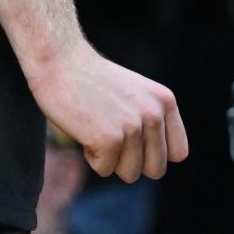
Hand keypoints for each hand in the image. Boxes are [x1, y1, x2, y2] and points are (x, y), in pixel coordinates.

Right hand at [27, 35, 187, 181]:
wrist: (56, 59)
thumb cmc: (89, 79)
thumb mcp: (134, 94)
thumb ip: (151, 121)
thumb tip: (156, 165)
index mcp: (165, 102)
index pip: (177, 153)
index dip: (151, 152)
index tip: (129, 134)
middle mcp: (154, 114)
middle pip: (155, 170)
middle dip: (130, 160)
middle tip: (108, 130)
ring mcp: (132, 127)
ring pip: (130, 174)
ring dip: (108, 157)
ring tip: (94, 124)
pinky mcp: (109, 139)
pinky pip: (104, 170)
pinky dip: (90, 154)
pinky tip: (82, 126)